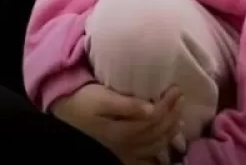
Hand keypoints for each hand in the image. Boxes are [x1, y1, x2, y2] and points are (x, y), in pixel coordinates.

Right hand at [51, 83, 183, 164]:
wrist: (64, 112)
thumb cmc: (82, 101)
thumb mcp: (101, 99)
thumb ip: (126, 105)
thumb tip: (151, 109)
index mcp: (123, 131)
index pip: (154, 119)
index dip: (167, 104)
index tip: (175, 88)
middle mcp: (127, 145)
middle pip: (157, 132)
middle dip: (172, 114)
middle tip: (180, 96)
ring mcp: (124, 151)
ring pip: (155, 145)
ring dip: (170, 130)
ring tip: (179, 116)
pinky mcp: (121, 152)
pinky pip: (145, 158)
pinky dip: (159, 150)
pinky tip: (166, 144)